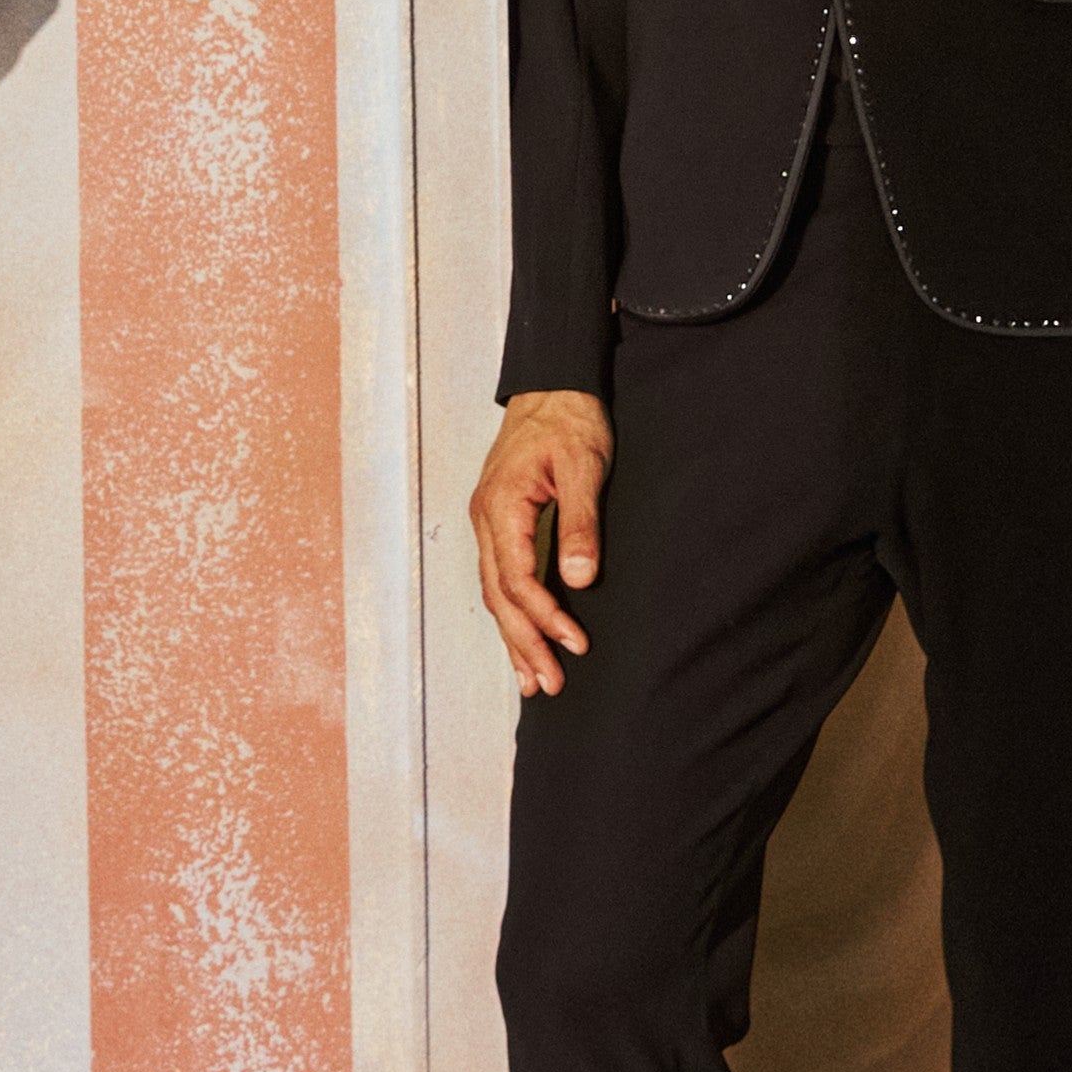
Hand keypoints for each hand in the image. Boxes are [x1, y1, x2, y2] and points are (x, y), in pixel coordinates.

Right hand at [472, 388, 614, 696]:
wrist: (552, 386)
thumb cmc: (570, 420)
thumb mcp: (585, 467)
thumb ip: (580, 523)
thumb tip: (578, 578)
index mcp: (501, 506)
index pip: (517, 579)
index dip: (545, 617)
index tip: (575, 643)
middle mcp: (486, 521)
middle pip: (499, 597)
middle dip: (524, 644)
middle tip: (549, 685)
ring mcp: (488, 523)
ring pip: (494, 593)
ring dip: (513, 638)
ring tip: (532, 681)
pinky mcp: (499, 524)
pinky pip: (500, 578)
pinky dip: (511, 613)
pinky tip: (523, 638)